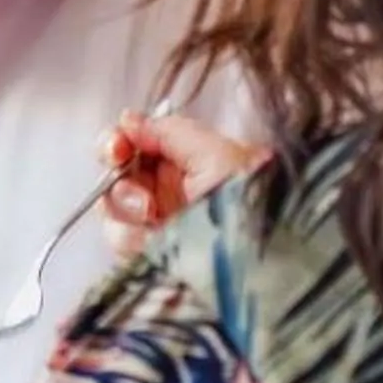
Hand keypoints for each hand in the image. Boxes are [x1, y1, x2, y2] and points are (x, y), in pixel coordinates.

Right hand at [99, 112, 267, 260]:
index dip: (118, 140)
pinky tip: (151, 242)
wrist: (270, 264)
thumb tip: (130, 119)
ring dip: (123, 210)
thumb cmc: (259, 210)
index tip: (118, 147)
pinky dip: (129, 241)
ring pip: (112, 208)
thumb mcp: (221, 156)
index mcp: (190, 162)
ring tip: (149, 216)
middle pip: (117, 172)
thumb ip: (172, 131)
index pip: (137, 142)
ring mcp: (161, 225)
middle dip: (118, 175)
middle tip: (129, 181)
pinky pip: (120, 243)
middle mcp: (172, 191)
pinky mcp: (154, 255)